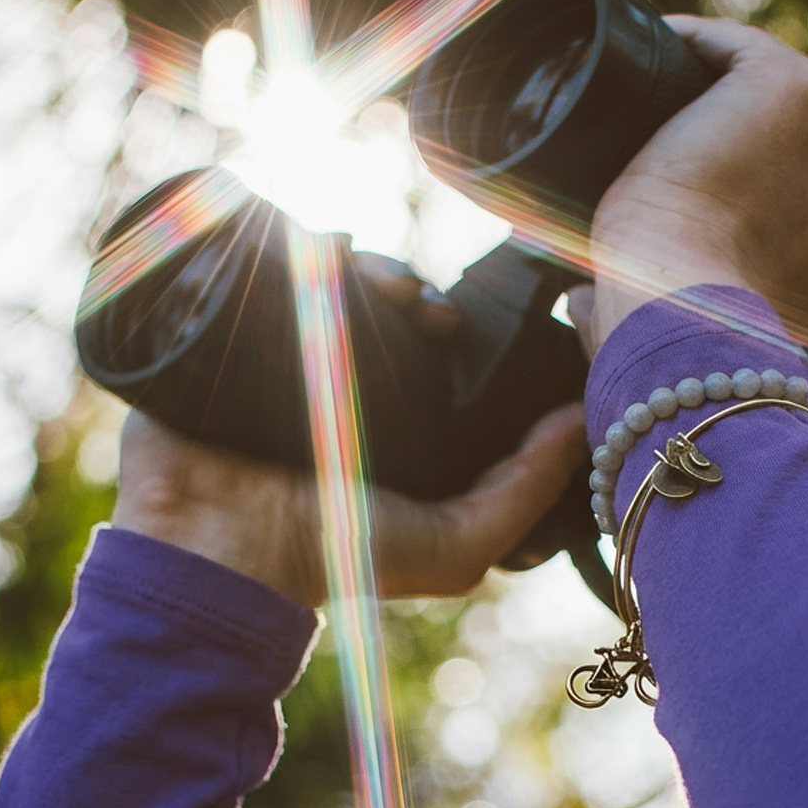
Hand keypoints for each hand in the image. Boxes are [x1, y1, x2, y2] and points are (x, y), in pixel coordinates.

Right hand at [109, 259, 589, 606]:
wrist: (223, 552)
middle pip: (387, 308)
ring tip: (385, 286)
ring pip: (339, 284)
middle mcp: (341, 388)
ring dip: (372, 268)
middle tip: (428, 308)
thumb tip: (583, 419)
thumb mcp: (457, 544)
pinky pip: (275, 274)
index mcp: (393, 426)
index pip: (433, 352)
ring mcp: (287, 358)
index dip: (457, 325)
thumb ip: (526, 489)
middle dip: (415, 290)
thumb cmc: (341, 557)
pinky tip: (330, 251)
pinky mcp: (237, 339)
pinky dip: (307, 250)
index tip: (463, 324)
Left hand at [587, 16, 807, 344]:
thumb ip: (713, 317)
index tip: (748, 205)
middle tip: (704, 165)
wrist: (681, 308)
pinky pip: (736, 48)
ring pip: (785, 98)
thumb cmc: (693, 340)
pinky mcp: (793, 85)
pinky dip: (693, 46)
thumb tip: (576, 307)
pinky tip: (653, 57)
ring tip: (670, 119)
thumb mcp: (737, 341)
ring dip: (734, 102)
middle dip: (780, 153)